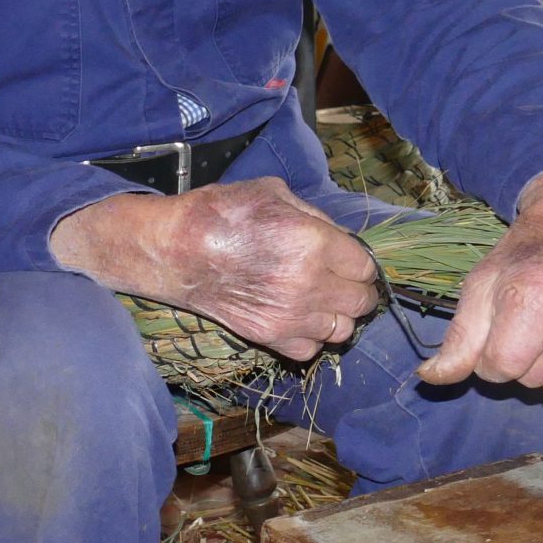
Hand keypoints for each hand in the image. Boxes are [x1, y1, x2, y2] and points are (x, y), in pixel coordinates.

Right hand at [51, 178, 380, 360]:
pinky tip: (300, 318)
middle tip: (343, 280)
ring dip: (338, 315)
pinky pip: (312, 349)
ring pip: (343, 329)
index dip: (360, 262)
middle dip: (357, 289)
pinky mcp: (270, 337)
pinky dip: (311, 336)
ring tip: (322, 301)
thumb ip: (314, 217)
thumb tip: (339, 237)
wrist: (176, 251)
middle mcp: (309, 283)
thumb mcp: (273, 194)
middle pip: (362, 301)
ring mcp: (291, 315)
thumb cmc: (222, 213)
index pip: (365, 266)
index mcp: (313, 242)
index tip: (350, 260)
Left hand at [417, 167, 542, 394]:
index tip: (500, 324)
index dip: (490, 353)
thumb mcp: (481, 285)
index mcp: (536, 298)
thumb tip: (430, 378)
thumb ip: (459, 338)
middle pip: (528, 380)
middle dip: (519, 358)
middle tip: (530, 317)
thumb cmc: (526, 255)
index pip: (498, 369)